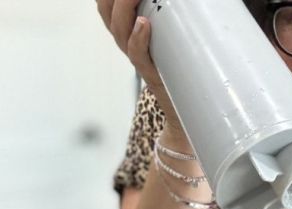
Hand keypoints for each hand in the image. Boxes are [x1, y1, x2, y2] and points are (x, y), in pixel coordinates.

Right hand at [96, 0, 185, 137]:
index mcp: (128, 30)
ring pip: (119, 29)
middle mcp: (128, 43)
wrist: (184, 114)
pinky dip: (138, 39)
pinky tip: (143, 23)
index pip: (106, 5)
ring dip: (125, 7)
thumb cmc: (180, 73)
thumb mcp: (169, 40)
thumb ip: (166, 21)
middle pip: (107, 12)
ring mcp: (139, 58)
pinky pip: (138, 55)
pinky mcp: (152, 74)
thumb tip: (185, 9)